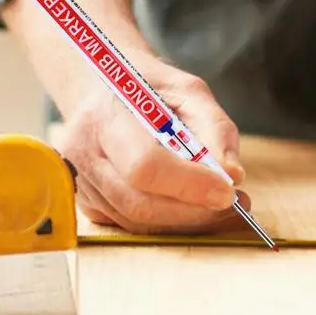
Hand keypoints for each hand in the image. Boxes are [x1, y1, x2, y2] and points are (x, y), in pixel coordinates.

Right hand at [1, 0, 247, 233]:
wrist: (100, 89)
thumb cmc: (147, 89)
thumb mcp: (188, 90)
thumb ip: (214, 127)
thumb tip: (232, 176)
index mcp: (104, 116)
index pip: (145, 165)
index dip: (189, 185)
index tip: (228, 191)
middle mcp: (83, 153)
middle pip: (140, 203)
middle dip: (193, 212)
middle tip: (235, 206)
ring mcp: (80, 183)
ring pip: (137, 222)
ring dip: (186, 222)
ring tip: (221, 207)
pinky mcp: (87, 204)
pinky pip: (131, 226)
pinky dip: (168, 224)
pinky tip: (191, 208)